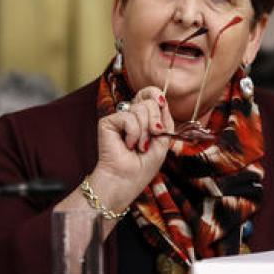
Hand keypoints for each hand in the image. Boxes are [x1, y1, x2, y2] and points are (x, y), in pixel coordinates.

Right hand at [91, 86, 173, 209]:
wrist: (127, 180)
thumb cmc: (143, 166)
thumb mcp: (163, 141)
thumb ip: (165, 120)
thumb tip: (162, 101)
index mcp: (143, 117)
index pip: (149, 94)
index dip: (156, 95)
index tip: (162, 105)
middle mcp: (131, 115)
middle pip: (148, 100)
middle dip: (155, 120)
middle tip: (152, 138)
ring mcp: (119, 118)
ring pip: (140, 108)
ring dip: (145, 132)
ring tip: (139, 147)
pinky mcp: (107, 122)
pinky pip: (128, 117)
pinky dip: (133, 133)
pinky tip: (127, 145)